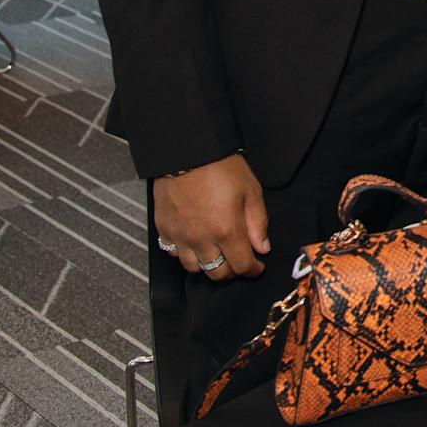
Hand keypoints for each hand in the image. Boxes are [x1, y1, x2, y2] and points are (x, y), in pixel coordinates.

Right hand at [152, 155, 270, 280]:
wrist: (188, 152)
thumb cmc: (220, 166)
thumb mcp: (251, 191)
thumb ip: (258, 223)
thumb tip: (262, 247)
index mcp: (226, 230)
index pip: (242, 266)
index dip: (253, 270)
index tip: (257, 267)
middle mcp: (201, 238)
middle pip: (217, 273)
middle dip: (232, 271)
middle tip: (238, 260)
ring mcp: (180, 236)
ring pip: (194, 268)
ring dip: (208, 264)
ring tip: (217, 253)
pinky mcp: (164, 229)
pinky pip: (173, 253)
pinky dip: (185, 253)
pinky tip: (195, 242)